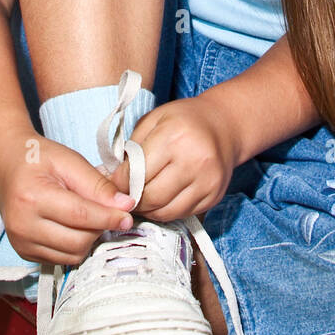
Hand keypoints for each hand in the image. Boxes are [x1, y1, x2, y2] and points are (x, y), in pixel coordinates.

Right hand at [0, 133, 136, 266]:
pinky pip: (62, 259)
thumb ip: (97, 185)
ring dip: (89, 238)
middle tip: (107, 210)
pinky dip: (75, 245)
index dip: (108, 217)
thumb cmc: (39, 159)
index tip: (128, 214)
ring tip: (89, 216)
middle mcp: (22, 225)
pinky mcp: (25, 252)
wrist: (7, 166)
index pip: (80, 215)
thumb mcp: (70, 160)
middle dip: (99, 227)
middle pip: (78, 240)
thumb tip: (125, 206)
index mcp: (32, 197)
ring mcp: (21, 242)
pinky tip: (74, 226)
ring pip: (73, 254)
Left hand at [106, 91, 239, 222]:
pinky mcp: (214, 196)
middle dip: (131, 200)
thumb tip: (109, 176)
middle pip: (150, 196)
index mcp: (174, 137)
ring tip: (139, 199)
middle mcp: (194, 160)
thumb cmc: (184, 119)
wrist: (225, 125)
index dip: (118, 182)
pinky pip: (182, 214)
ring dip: (147, 210)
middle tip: (123, 196)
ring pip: (165, 211)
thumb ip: (131, 147)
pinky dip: (166, 211)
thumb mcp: (154, 120)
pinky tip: (160, 200)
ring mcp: (207, 181)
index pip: (136, 173)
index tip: (112, 183)